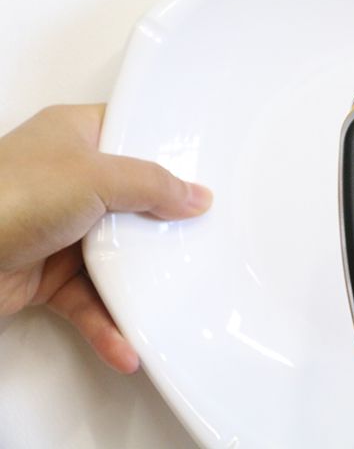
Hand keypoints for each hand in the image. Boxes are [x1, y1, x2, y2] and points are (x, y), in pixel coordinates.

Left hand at [0, 104, 211, 372]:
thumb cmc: (6, 197)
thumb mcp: (94, 175)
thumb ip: (152, 184)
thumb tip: (195, 196)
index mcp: (76, 137)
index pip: (132, 136)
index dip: (168, 152)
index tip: (206, 171)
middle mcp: (70, 180)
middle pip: (135, 203)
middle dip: (166, 226)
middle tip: (206, 236)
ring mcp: (63, 229)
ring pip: (118, 257)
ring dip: (141, 285)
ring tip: (177, 299)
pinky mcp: (51, 274)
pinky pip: (92, 301)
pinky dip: (110, 324)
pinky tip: (128, 344)